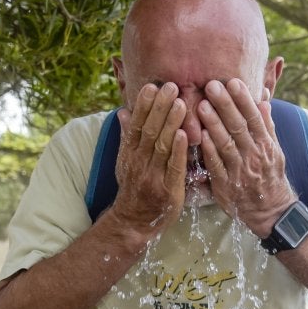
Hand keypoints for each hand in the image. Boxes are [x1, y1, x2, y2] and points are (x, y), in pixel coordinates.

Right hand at [110, 82, 188, 237]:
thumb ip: (127, 136)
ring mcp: (153, 176)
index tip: (152, 86)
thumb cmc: (133, 188)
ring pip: (161, 145)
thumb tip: (123, 111)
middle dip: (160, 108)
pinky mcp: (168, 190)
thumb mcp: (125, 161)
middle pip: (149, 131)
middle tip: (171, 87)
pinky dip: (178, 150)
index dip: (143, 105)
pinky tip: (184, 134)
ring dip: (171, 123)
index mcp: (129, 153)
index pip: (135, 124)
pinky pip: (174, 167)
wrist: (133, 222)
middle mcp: (139, 162)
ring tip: (181, 103)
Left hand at [195, 79, 297, 236]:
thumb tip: (263, 99)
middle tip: (211, 85)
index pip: (254, 118)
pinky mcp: (226, 185)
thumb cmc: (270, 176)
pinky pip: (216, 165)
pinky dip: (209, 150)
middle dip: (225, 105)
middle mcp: (254, 156)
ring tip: (201, 105)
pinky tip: (199, 135)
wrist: (270, 211)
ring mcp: (240, 171)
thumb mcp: (274, 150)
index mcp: (266, 145)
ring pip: (226, 144)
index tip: (233, 82)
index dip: (244, 100)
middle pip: (239, 127)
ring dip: (214, 124)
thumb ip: (267, 126)